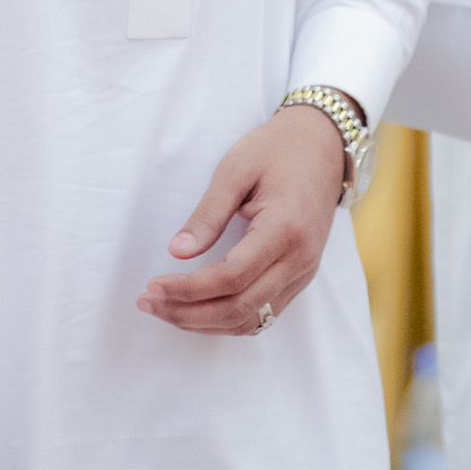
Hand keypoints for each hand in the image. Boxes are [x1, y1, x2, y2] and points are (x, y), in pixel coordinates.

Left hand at [137, 104, 347, 334]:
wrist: (323, 146)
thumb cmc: (277, 150)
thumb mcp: (236, 169)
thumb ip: (208, 214)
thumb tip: (176, 253)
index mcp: (285, 229)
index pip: (231, 277)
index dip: (187, 289)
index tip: (152, 285)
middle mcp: (299, 260)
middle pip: (239, 308)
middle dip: (188, 312)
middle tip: (147, 302)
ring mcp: (304, 273)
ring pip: (251, 320)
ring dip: (204, 323)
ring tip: (165, 309)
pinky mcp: (300, 277)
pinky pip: (263, 314)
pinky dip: (227, 319)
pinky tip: (198, 309)